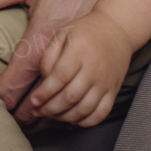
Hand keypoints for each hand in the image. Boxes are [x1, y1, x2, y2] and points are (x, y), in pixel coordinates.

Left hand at [0, 0, 128, 124]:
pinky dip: (76, 113)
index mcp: (42, 40)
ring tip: (32, 122)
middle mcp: (66, 60)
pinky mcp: (108, 73)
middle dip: (25, 114)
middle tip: (10, 121)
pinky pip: (91, 107)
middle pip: (40, 101)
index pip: (16, 80)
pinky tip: (64, 113)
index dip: (3, 97)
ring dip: (49, 117)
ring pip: (66, 108)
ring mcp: (90, 70)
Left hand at [29, 10, 131, 126]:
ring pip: (85, 108)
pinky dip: (87, 121)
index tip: (33, 101)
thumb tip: (45, 78)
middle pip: (70, 97)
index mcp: (78, 52)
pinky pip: (102, 112)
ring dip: (65, 117)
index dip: (45, 92)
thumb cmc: (85, 31)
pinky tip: (73, 119)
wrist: (117, 29)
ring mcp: (105, 82)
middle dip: (50, 108)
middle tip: (37, 111)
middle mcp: (94, 69)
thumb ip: (50, 54)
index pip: (60, 78)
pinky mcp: (114, 90)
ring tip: (52, 115)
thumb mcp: (63, 33)